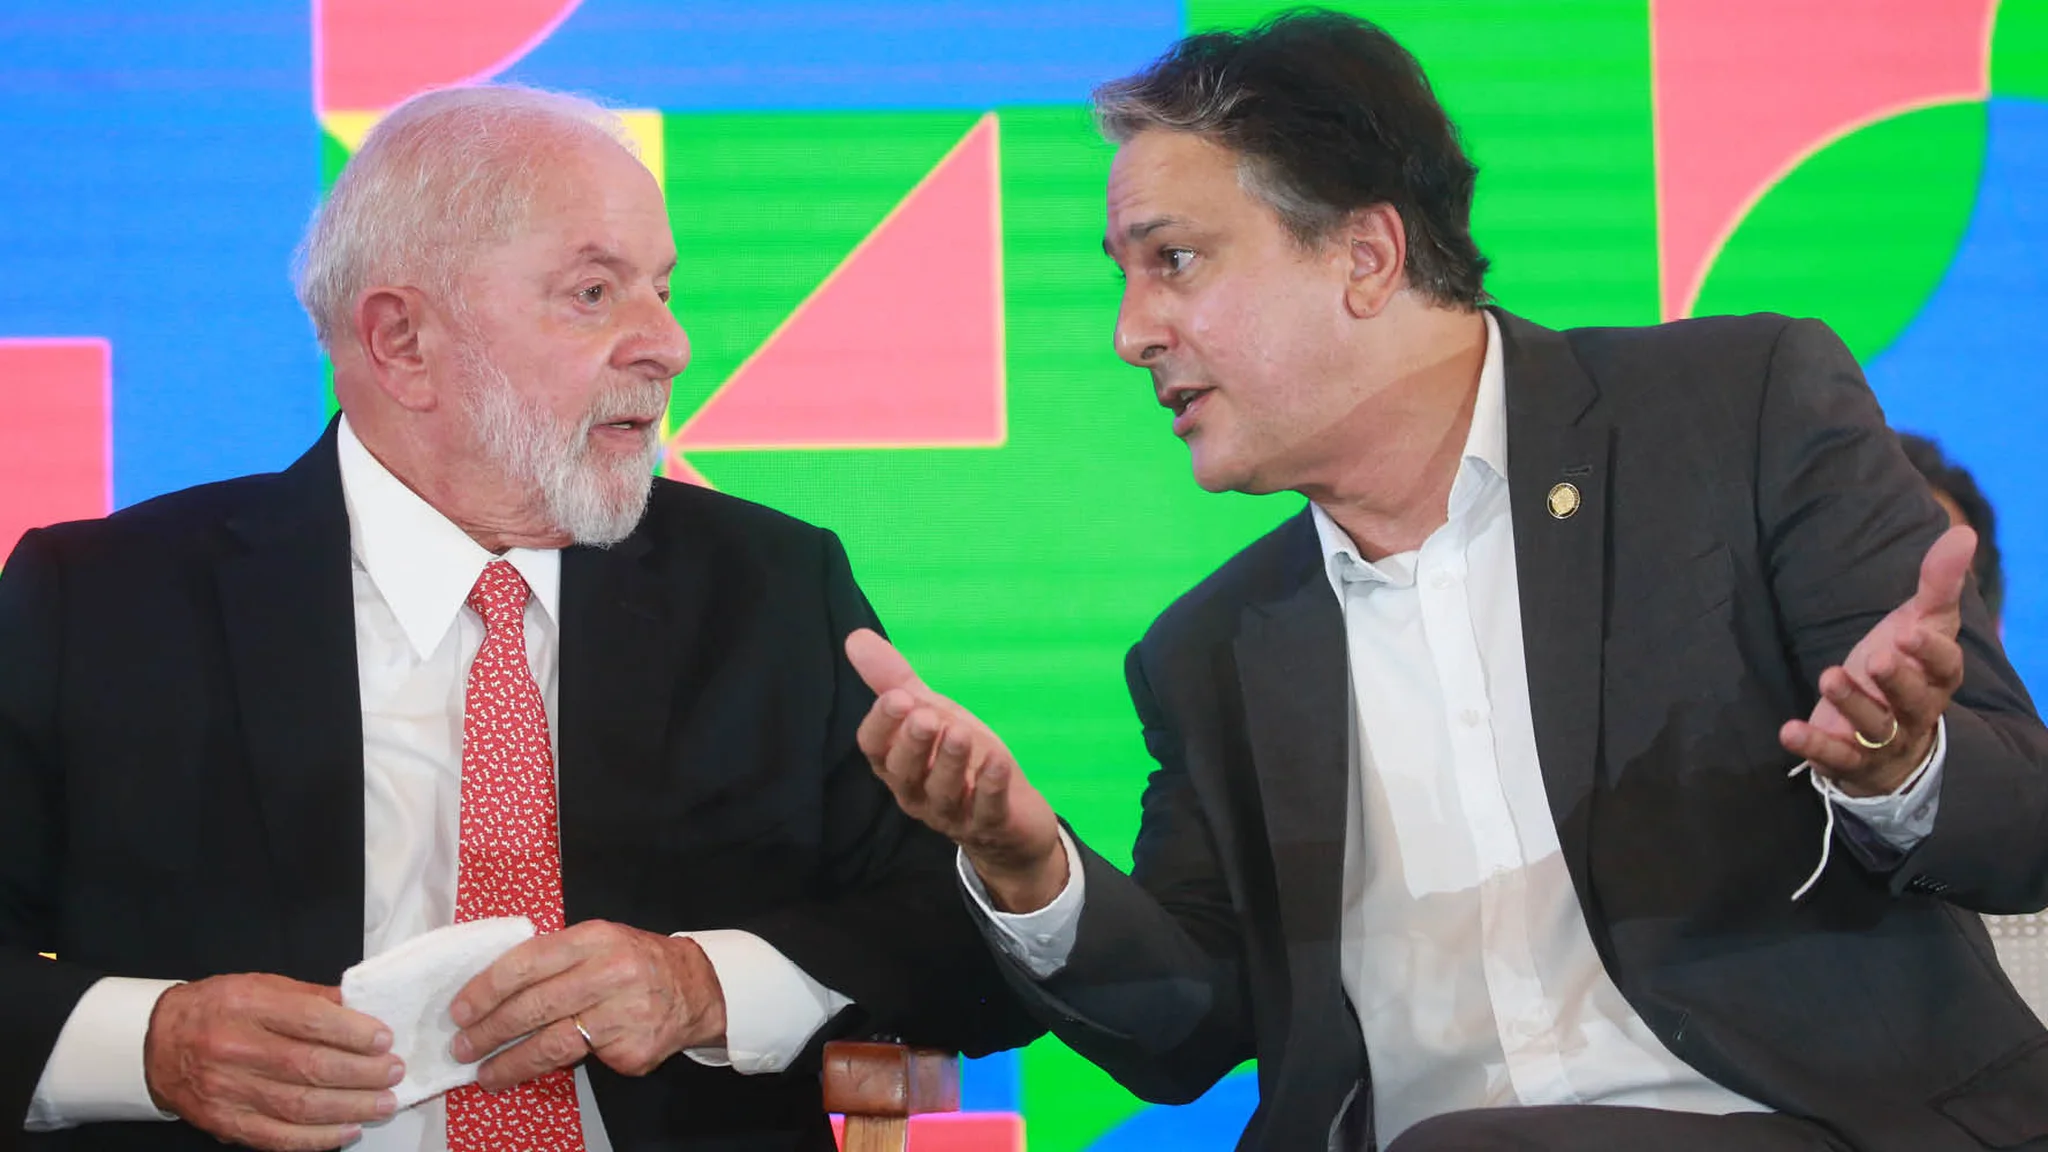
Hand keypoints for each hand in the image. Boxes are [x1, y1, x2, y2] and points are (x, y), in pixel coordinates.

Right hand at [143, 973, 400, 1150]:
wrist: (157, 1043)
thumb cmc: (218, 1009)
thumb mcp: (261, 985)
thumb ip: (311, 997)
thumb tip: (361, 1007)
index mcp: (247, 1005)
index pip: (310, 1020)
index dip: (353, 1033)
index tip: (384, 1039)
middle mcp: (235, 1048)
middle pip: (308, 1067)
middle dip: (361, 1073)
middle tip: (394, 1072)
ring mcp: (227, 1090)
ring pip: (298, 1106)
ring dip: (350, 1107)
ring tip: (384, 1102)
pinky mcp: (224, 1122)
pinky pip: (276, 1137)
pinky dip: (316, 1138)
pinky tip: (347, 1130)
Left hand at [449, 920, 724, 1089]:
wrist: (695, 987)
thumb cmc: (634, 961)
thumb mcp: (598, 941)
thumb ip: (554, 957)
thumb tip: (492, 988)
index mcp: (595, 939)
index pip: (528, 962)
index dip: (487, 988)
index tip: (460, 1009)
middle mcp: (610, 973)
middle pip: (535, 1006)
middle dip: (490, 1030)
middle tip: (462, 1046)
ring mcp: (624, 1014)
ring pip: (553, 1044)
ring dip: (511, 1062)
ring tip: (484, 1074)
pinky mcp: (633, 1048)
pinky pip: (585, 1062)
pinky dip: (555, 1070)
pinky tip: (534, 1072)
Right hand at [844, 628, 1065, 911]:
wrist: (1011, 819)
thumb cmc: (962, 760)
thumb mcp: (931, 714)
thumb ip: (894, 680)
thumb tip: (856, 637)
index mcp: (898, 764)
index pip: (875, 748)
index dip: (883, 724)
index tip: (896, 697)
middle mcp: (917, 793)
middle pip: (904, 773)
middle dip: (913, 744)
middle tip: (925, 717)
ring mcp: (952, 813)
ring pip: (943, 792)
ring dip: (950, 762)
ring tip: (959, 732)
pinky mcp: (990, 825)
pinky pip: (987, 810)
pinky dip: (991, 787)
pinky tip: (998, 761)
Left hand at [1781, 525, 1974, 795]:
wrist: (1891, 740)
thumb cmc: (1906, 669)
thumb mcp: (1921, 624)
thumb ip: (1938, 583)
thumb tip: (1964, 532)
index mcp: (1937, 679)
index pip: (1945, 667)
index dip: (1931, 653)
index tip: (1910, 631)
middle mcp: (1916, 712)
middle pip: (1913, 700)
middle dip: (1897, 680)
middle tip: (1877, 657)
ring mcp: (1884, 740)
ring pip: (1875, 727)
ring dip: (1852, 703)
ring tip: (1828, 677)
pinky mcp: (1851, 760)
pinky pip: (1835, 757)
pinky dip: (1813, 745)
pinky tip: (1788, 731)